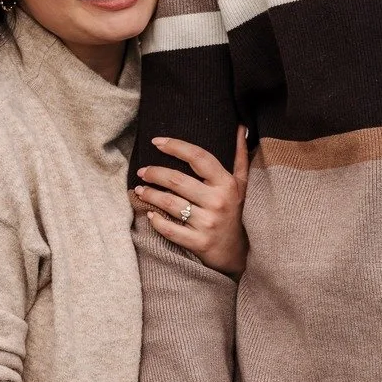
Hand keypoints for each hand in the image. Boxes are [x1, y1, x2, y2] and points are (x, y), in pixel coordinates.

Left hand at [133, 125, 249, 275]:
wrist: (239, 253)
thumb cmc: (237, 212)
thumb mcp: (242, 184)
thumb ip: (240, 156)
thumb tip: (240, 127)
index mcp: (227, 184)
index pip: (199, 157)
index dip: (176, 146)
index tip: (157, 141)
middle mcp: (218, 202)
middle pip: (178, 181)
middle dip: (155, 173)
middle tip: (142, 171)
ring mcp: (208, 224)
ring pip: (170, 204)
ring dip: (150, 195)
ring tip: (140, 190)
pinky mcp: (199, 243)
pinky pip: (170, 230)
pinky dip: (156, 222)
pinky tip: (149, 214)